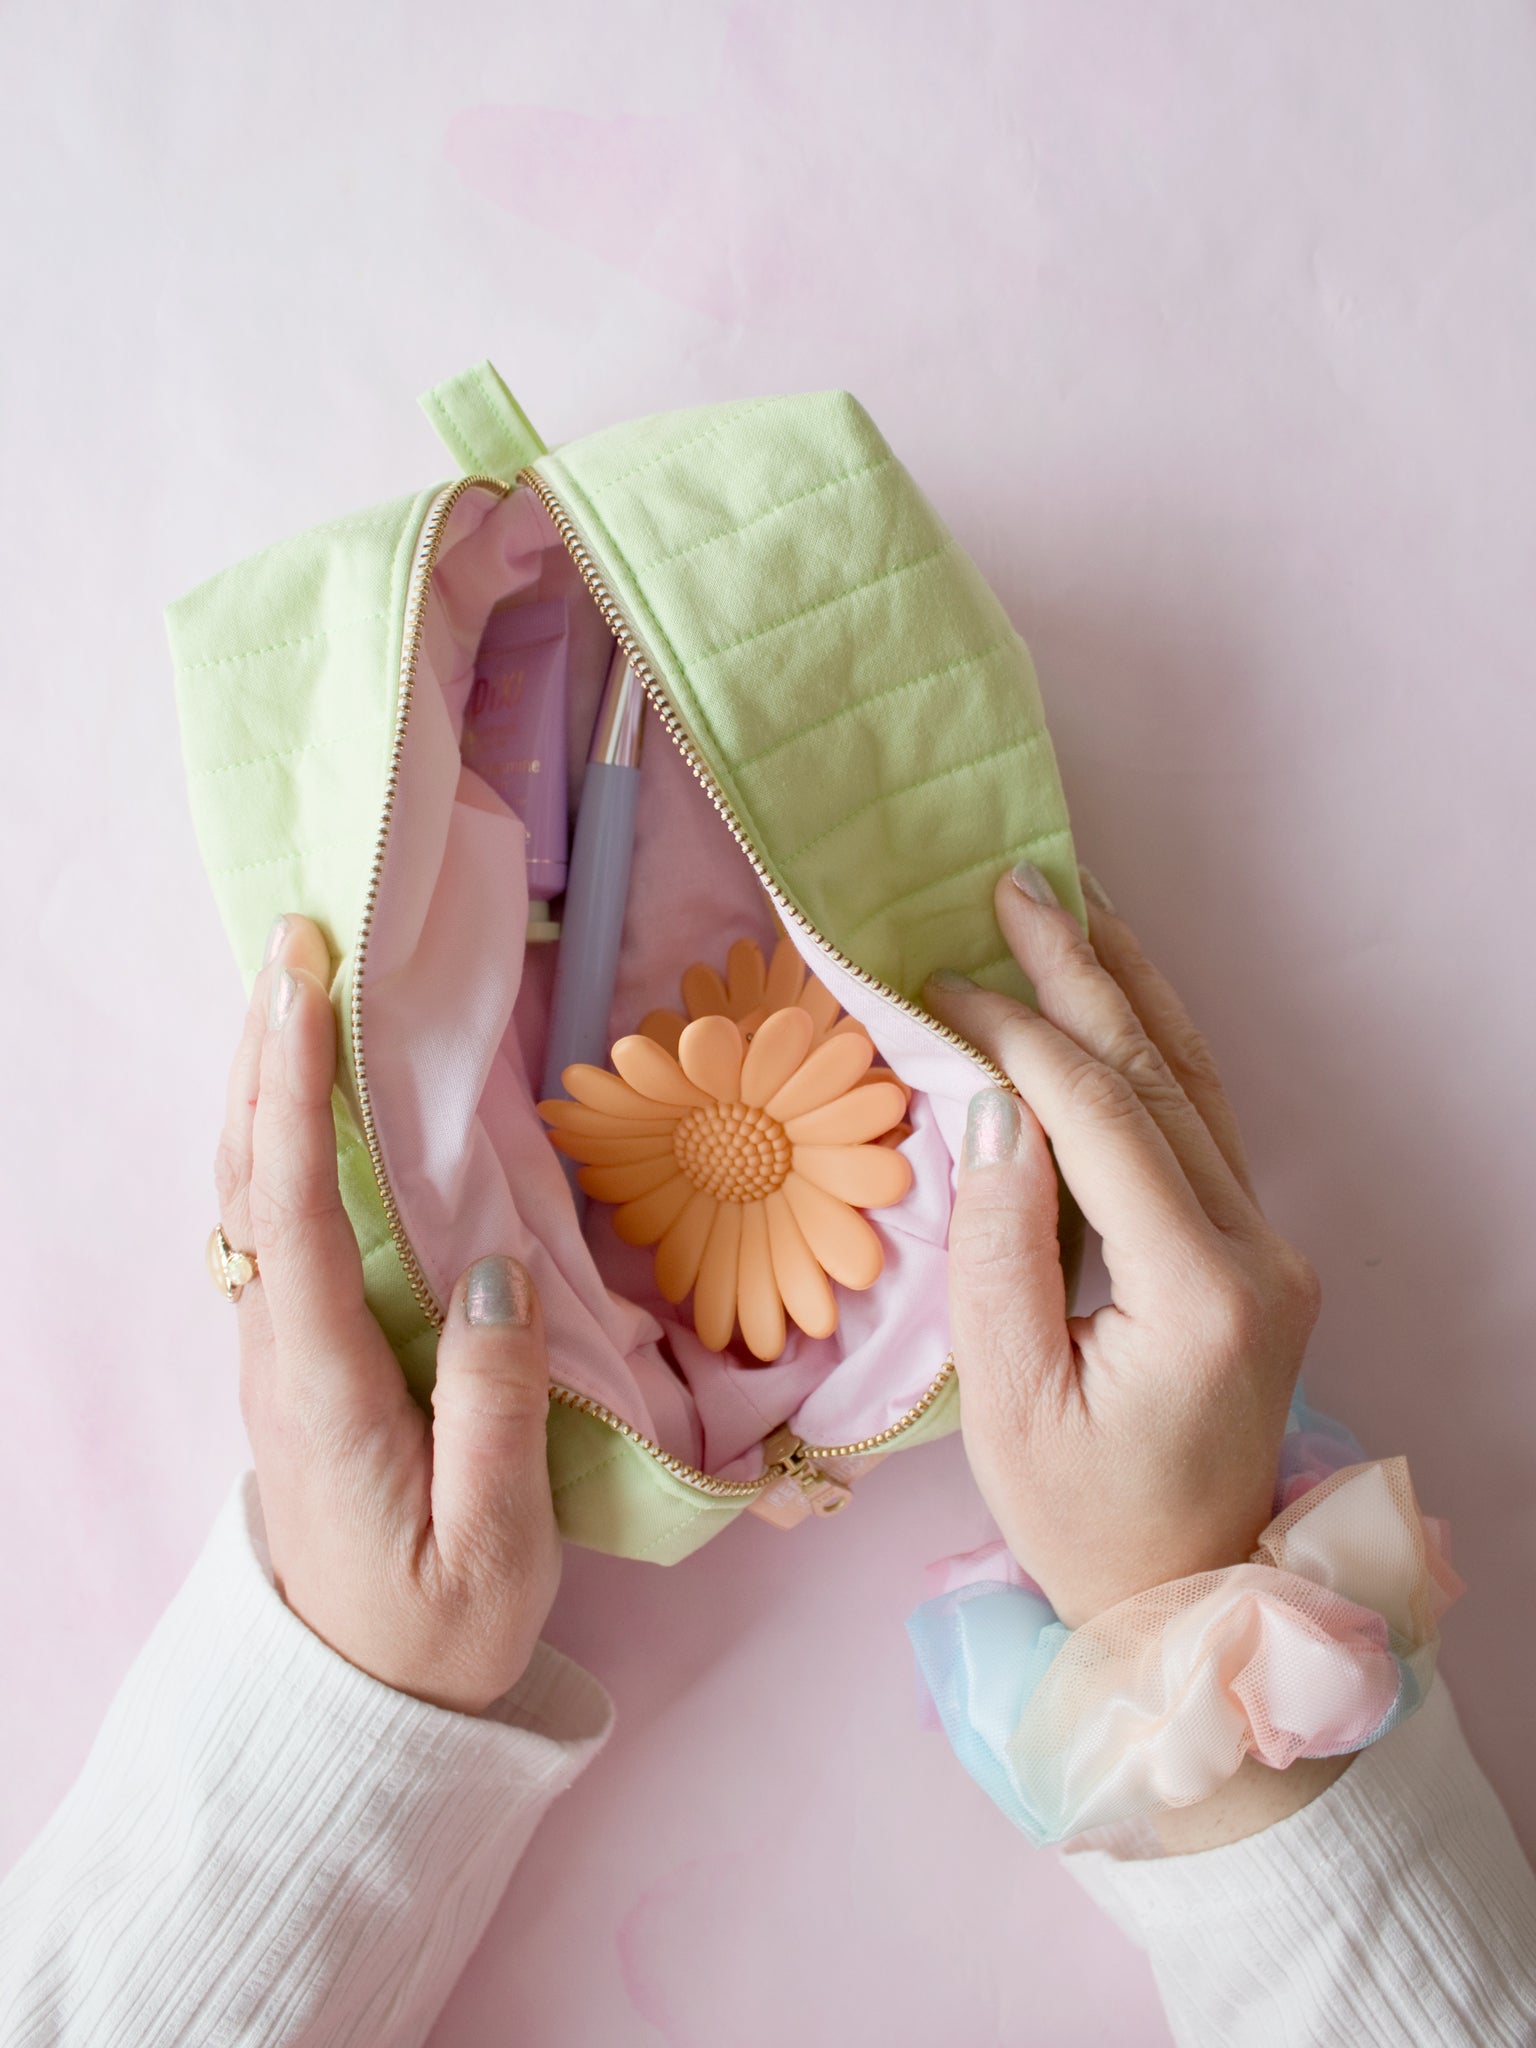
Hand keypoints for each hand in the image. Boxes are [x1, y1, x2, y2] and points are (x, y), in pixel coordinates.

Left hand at [214, 913, 560, 1715]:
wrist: (363, 1701)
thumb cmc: (435, 1628)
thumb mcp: (492, 1543)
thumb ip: (493, 1406)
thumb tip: (492, 1268)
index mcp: (321, 1383)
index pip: (291, 1208)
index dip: (292, 1087)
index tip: (305, 980)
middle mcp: (280, 1350)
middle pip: (246, 1177)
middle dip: (262, 1050)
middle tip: (293, 936)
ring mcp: (280, 1351)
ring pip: (248, 1194)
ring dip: (260, 1083)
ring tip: (291, 984)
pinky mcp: (300, 1357)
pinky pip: (276, 1223)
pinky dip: (278, 1137)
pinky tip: (304, 1099)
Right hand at [925, 865, 1321, 1631]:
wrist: (1183, 1594)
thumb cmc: (1077, 1518)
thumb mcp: (1005, 1401)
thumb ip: (998, 1246)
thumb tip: (986, 1102)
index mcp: (1201, 1295)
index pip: (1101, 1119)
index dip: (1016, 1038)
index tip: (939, 986)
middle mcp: (1259, 1255)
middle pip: (1159, 1079)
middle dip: (1081, 974)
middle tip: (1013, 884)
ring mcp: (1271, 1250)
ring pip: (1196, 1085)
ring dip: (1130, 989)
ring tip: (1072, 904)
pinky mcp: (1258, 1255)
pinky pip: (1203, 1125)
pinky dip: (1153, 1048)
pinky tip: (1117, 997)